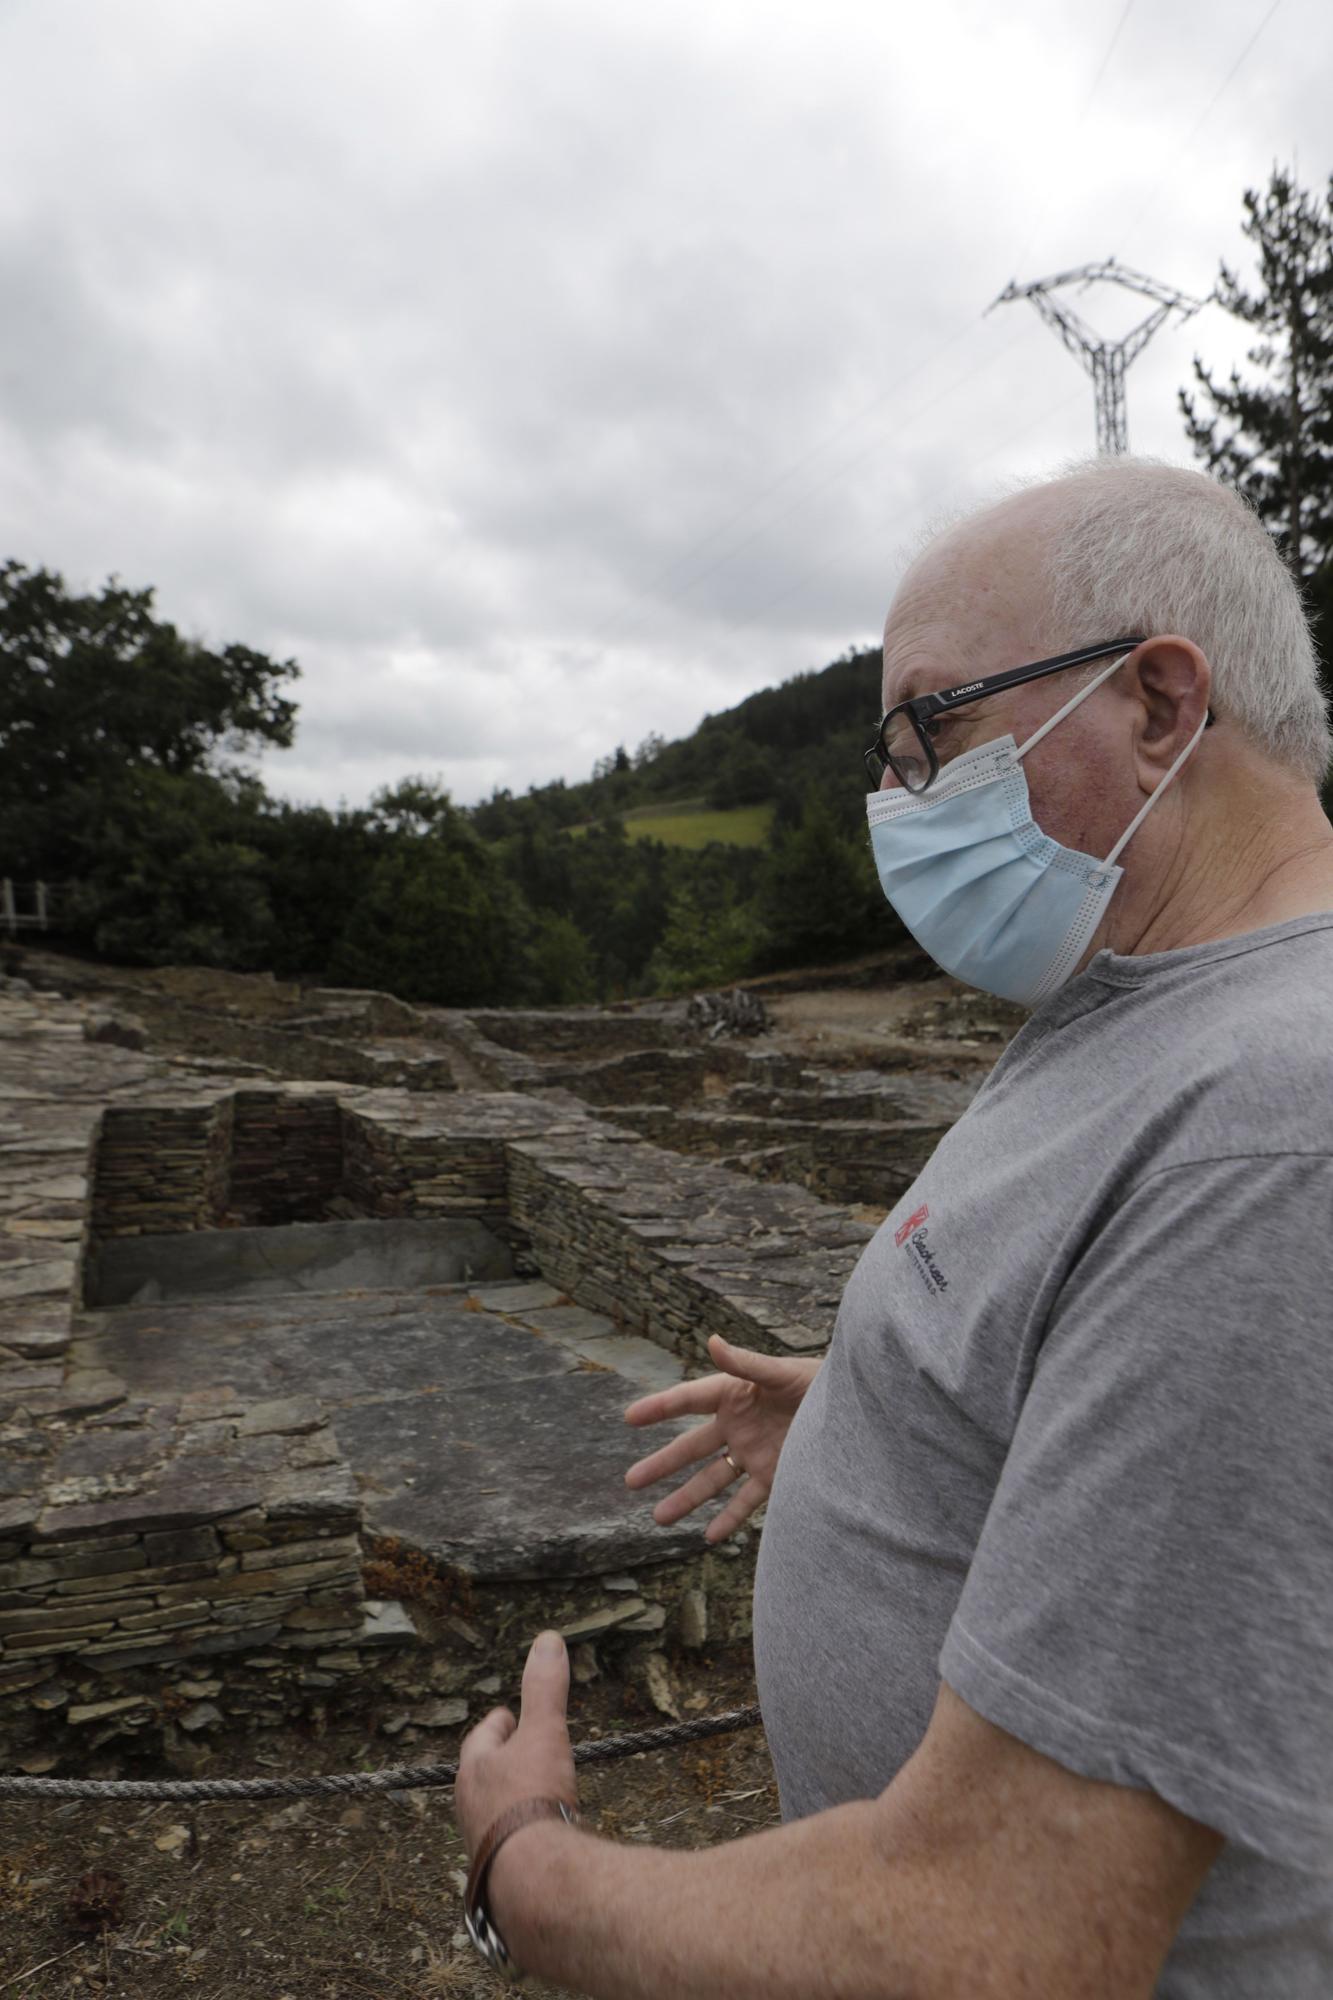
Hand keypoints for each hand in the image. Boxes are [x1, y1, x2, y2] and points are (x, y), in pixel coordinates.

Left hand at [455, 1630, 577, 1869]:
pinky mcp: (495, 1872)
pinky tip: (539, 1840)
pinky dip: (520, 1835)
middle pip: (483, 1775)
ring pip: (492, 1811)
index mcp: (474, 1768)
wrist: (532, 1877)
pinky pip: (506, 1844)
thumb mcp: (544, 1732)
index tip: (510, 1717)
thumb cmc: (533, 1799)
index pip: (483, 1736)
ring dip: (509, 1801)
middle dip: (502, 1764)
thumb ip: (545, 1688)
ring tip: (533, 1799)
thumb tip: (548, 1640)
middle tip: (523, 1756)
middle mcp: (469, 1805)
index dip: (500, 1724)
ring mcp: (479, 1841)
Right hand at [623, 1333, 820, 1542]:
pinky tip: (710, 1536)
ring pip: (712, 1480)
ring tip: (658, 1518)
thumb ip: (745, 1363)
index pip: (689, 1401)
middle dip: (661, 1465)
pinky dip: (729, 1519)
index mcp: (734, 1394)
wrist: (853, 1408)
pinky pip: (746, 1502)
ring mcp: (753, 1454)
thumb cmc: (817, 1381)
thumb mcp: (781, 1372)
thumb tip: (711, 1341)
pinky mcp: (774, 1476)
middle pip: (691, 1448)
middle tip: (630, 1480)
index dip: (660, 1407)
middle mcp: (738, 1426)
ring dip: (686, 1498)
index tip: (629, 1417)